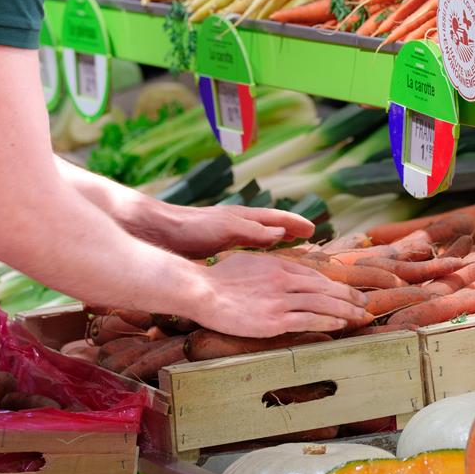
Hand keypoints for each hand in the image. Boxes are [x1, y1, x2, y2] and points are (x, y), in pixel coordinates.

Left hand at [156, 204, 314, 257]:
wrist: (161, 231)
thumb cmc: (192, 228)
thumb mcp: (227, 230)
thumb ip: (253, 231)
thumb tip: (281, 231)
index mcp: (244, 217)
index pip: (277, 218)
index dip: (295, 224)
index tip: (313, 230)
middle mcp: (239, 222)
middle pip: (271, 224)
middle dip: (290, 229)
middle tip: (309, 236)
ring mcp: (228, 232)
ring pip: (260, 234)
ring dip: (277, 237)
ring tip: (290, 243)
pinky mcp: (217, 244)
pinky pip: (247, 245)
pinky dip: (260, 247)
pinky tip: (258, 256)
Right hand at [191, 253, 368, 337]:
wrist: (202, 290)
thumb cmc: (219, 278)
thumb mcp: (249, 261)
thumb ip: (269, 266)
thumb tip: (281, 269)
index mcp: (279, 265)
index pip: (316, 276)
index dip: (337, 285)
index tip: (350, 292)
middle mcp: (284, 280)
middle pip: (326, 288)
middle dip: (350, 297)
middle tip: (366, 304)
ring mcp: (280, 299)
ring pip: (323, 303)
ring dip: (346, 311)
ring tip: (362, 317)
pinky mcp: (274, 319)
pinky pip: (309, 319)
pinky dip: (328, 321)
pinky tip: (341, 325)